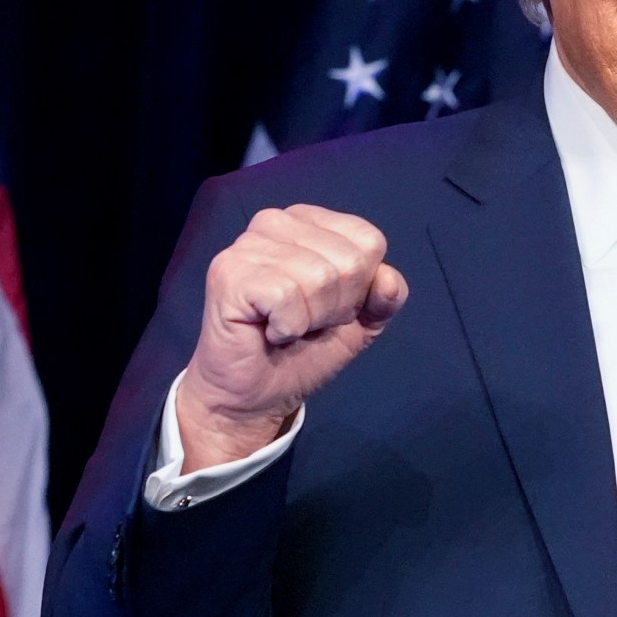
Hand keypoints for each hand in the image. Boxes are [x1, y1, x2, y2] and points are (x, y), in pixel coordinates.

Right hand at [174, 204, 408, 473]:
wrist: (256, 395)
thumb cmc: (302, 350)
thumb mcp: (360, 321)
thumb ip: (384, 297)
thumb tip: (388, 278)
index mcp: (308, 221)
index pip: (368, 241)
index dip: (360, 289)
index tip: (328, 308)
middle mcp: (276, 221)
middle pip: (348, 261)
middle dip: (336, 307)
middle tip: (305, 322)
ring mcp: (248, 244)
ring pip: (319, 277)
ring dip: (310, 319)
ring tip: (286, 327)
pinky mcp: (229, 272)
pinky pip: (286, 296)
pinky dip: (287, 327)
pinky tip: (268, 330)